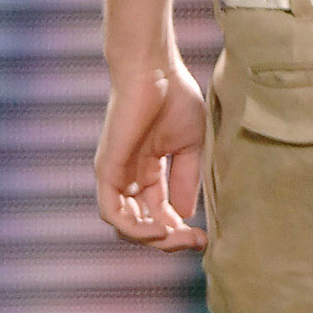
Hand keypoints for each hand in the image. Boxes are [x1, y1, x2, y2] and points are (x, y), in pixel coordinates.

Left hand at [94, 57, 206, 248]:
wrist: (154, 71)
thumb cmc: (173, 98)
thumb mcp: (189, 146)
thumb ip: (186, 180)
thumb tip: (184, 215)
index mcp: (148, 171)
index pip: (159, 213)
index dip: (181, 231)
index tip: (205, 238)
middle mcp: (129, 177)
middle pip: (143, 224)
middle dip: (170, 240)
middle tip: (195, 242)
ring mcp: (115, 175)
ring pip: (126, 225)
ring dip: (153, 239)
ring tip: (178, 237)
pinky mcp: (107, 170)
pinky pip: (112, 213)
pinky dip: (135, 228)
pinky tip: (161, 229)